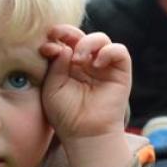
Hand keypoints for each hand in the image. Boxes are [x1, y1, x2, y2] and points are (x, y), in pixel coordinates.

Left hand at [40, 25, 130, 139]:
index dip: (56, 38)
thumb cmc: (66, 115)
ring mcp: (104, 67)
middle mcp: (88, 63)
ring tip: (78, 59)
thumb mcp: (52, 87)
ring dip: (88, 42)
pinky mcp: (121, 73)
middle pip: (82, 35)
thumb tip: (64, 46)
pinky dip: (108, 51)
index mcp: (69, 65)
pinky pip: (120, 51)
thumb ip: (56, 65)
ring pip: (102, 39)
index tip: (46, 47)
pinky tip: (96, 64)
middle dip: (69, 32)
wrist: (84, 134)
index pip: (65, 42)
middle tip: (58, 35)